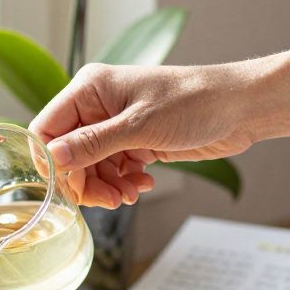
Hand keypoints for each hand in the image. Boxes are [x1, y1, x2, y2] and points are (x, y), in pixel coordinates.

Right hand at [30, 63, 256, 207]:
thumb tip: (53, 158)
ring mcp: (115, 125)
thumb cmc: (195, 101)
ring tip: (130, 194)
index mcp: (89, 89)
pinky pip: (112, 169)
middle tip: (108, 200)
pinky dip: (123, 183)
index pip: (48, 128)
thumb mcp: (140, 126)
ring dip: (106, 186)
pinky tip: (142, 185)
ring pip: (90, 167)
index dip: (52, 161)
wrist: (241, 108)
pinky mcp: (133, 142)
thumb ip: (94, 143)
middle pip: (68, 154)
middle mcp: (97, 106)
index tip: (68, 187)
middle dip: (84, 181)